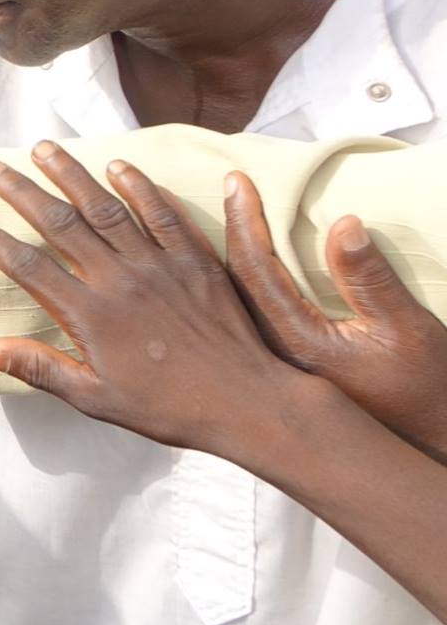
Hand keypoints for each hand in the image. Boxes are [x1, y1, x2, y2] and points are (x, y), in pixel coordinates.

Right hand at [0, 143, 301, 455]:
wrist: (246, 402)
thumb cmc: (168, 408)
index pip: (31, 268)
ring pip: (106, 207)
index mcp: (91, 316)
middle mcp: (120, 280)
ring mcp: (159, 265)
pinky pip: (164, 213)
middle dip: (23, 192)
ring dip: (72, 174)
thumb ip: (44, 369)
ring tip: (45, 149)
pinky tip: (119, 166)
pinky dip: (140, 186)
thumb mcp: (97, 400)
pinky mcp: (195, 259)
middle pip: (61, 224)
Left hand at [224, 175, 446, 463]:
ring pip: (229, 303)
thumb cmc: (422, 387)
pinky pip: (242, 316)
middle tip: (207, 190)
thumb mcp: (407, 330)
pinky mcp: (282, 367)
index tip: (235, 181)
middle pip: (226, 284)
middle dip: (215, 233)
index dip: (243, 220)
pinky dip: (228, 283)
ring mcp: (272, 362)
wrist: (425, 444)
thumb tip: (343, 222)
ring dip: (213, 259)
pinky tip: (222, 265)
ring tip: (199, 218)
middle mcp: (271, 352)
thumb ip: (371, 278)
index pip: (254, 268)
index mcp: (295, 339)